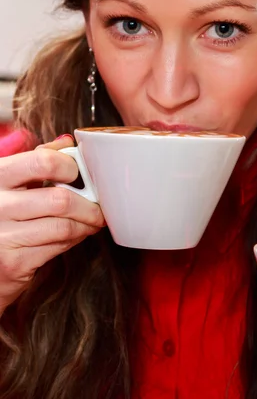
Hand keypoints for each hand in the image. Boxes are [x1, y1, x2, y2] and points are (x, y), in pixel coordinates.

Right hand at [0, 135, 104, 313]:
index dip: (69, 166)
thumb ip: (36, 159)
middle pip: (60, 199)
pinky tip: (76, 234)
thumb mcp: (11, 181)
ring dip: (86, 224)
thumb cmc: (3, 215)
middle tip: (98, 206)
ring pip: (64, 226)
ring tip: (92, 221)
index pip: (42, 161)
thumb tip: (67, 142)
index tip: (78, 173)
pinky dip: (75, 239)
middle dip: (88, 204)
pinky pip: (58, 246)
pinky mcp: (13, 263)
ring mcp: (3, 236)